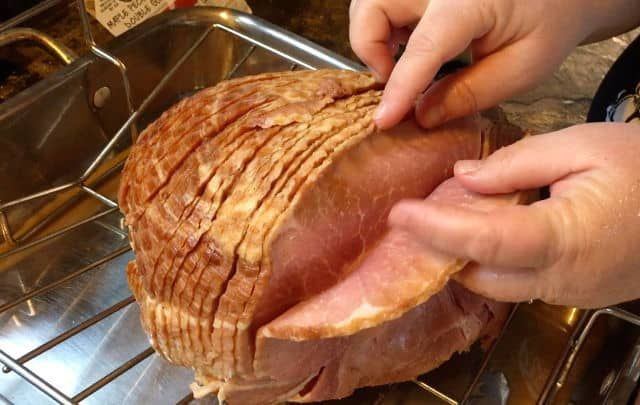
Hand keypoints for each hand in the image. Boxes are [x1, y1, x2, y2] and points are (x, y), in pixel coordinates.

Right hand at [349, 0, 639, 128]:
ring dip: (373, 37)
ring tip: (402, 63)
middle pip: (371, 8)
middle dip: (370, 49)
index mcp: (472, 0)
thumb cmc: (550, 21)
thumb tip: (422, 117)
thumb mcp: (523, 67)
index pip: (422, 48)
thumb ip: (470, 93)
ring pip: (368, 4)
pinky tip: (410, 45)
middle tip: (394, 79)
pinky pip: (383, 3)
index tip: (384, 120)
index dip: (399, 88)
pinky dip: (384, 27)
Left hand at [388, 123, 639, 307]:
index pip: (482, 241)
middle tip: (418, 217)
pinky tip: (492, 228)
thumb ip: (516, 163)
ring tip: (450, 218)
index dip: (434, 230)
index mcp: (562, 239)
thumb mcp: (581, 146)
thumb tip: (464, 180)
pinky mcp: (575, 293)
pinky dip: (496, 261)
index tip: (399, 215)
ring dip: (469, 256)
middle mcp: (560, 278)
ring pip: (498, 285)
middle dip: (444, 250)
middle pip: (481, 275)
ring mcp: (569, 292)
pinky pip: (521, 283)